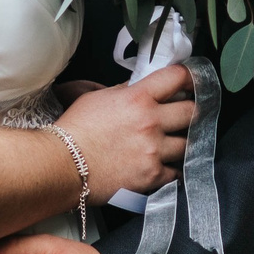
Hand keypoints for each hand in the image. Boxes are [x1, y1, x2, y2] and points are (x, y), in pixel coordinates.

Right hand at [57, 66, 193, 198]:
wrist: (62, 164)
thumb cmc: (74, 129)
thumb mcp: (97, 97)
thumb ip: (125, 90)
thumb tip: (140, 86)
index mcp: (138, 97)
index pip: (177, 77)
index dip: (189, 77)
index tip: (191, 81)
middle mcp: (150, 122)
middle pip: (192, 111)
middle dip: (191, 111)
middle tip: (187, 115)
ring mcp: (153, 150)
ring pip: (188, 143)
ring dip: (182, 142)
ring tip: (173, 143)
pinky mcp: (152, 175)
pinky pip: (176, 171)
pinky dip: (171, 169)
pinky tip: (163, 165)